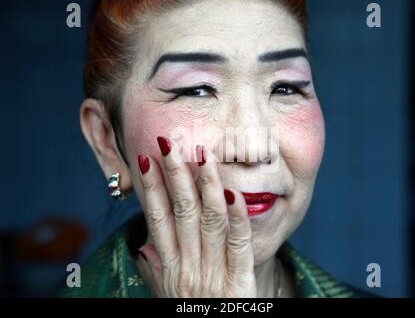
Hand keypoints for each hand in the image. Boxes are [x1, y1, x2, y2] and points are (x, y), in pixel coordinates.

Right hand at [135, 136, 256, 296]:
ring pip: (210, 220)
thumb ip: (154, 270)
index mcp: (170, 266)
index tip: (146, 160)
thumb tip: (143, 247)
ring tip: (203, 156)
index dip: (151, 188)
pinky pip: (239, 243)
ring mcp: (214, 272)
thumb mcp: (166, 295)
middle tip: (171, 144)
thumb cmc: (190, 315)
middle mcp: (188, 266)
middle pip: (181, 212)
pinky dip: (238, 217)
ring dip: (207, 185)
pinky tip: (235, 192)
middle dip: (176, 175)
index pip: (157, 218)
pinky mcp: (240, 281)